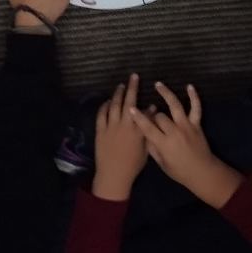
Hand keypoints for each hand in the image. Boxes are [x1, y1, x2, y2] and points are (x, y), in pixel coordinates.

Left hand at [93, 75, 148, 200]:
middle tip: (134, 76)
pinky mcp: (100, 131)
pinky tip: (107, 101)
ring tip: (121, 85)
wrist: (113, 176)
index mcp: (137, 131)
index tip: (151, 101)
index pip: (144, 112)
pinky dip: (104, 106)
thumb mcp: (145, 151)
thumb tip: (151, 120)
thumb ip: (148, 133)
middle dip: (132, 87)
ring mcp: (111, 127)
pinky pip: (101, 114)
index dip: (148, 106)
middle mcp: (125, 125)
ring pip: (114, 105)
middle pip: (128, 101)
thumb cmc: (132, 166)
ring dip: (118, 94)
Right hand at [130, 81, 239, 207]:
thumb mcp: (162, 164)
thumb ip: (152, 148)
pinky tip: (189, 86)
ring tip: (158, 84)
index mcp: (164, 144)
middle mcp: (175, 132)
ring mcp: (186, 126)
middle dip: (153, 115)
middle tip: (150, 115)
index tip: (131, 109)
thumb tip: (144, 135)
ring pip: (175, 106)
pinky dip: (194, 96)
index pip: (148, 128)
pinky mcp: (196, 123)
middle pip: (160, 116)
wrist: (202, 172)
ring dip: (166, 93)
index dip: (138, 118)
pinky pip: (196, 107)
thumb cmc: (180, 171)